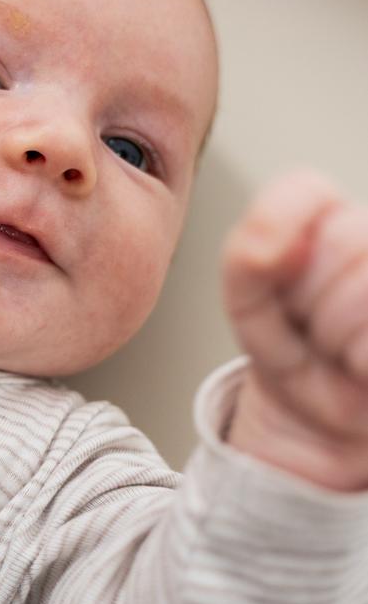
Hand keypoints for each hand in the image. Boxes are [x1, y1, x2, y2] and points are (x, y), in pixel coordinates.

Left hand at [222, 167, 367, 489]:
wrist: (318, 413)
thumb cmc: (290, 343)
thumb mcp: (247, 299)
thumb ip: (248, 257)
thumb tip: (280, 246)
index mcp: (338, 215)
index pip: (307, 190)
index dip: (279, 237)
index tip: (281, 280)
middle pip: (344, 241)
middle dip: (310, 297)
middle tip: (313, 324)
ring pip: (364, 291)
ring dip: (336, 335)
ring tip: (338, 345)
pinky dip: (361, 361)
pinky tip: (361, 365)